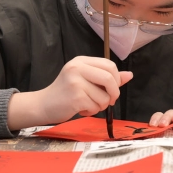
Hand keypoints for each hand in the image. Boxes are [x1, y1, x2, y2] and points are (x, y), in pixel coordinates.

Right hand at [7, 56, 132, 129]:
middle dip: (114, 93)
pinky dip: (91, 111)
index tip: (113, 89)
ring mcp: (75, 82)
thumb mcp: (86, 80)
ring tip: (88, 105)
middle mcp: (77, 68)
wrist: (43, 105)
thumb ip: (107, 77)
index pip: (109, 65)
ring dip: (100, 106)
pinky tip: (81, 109)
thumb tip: (130, 75)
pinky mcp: (75, 97)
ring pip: (104, 96)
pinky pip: (95, 106)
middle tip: (110, 101)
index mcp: (81, 61)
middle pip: (109, 78)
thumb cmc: (66, 93)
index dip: (116, 79)